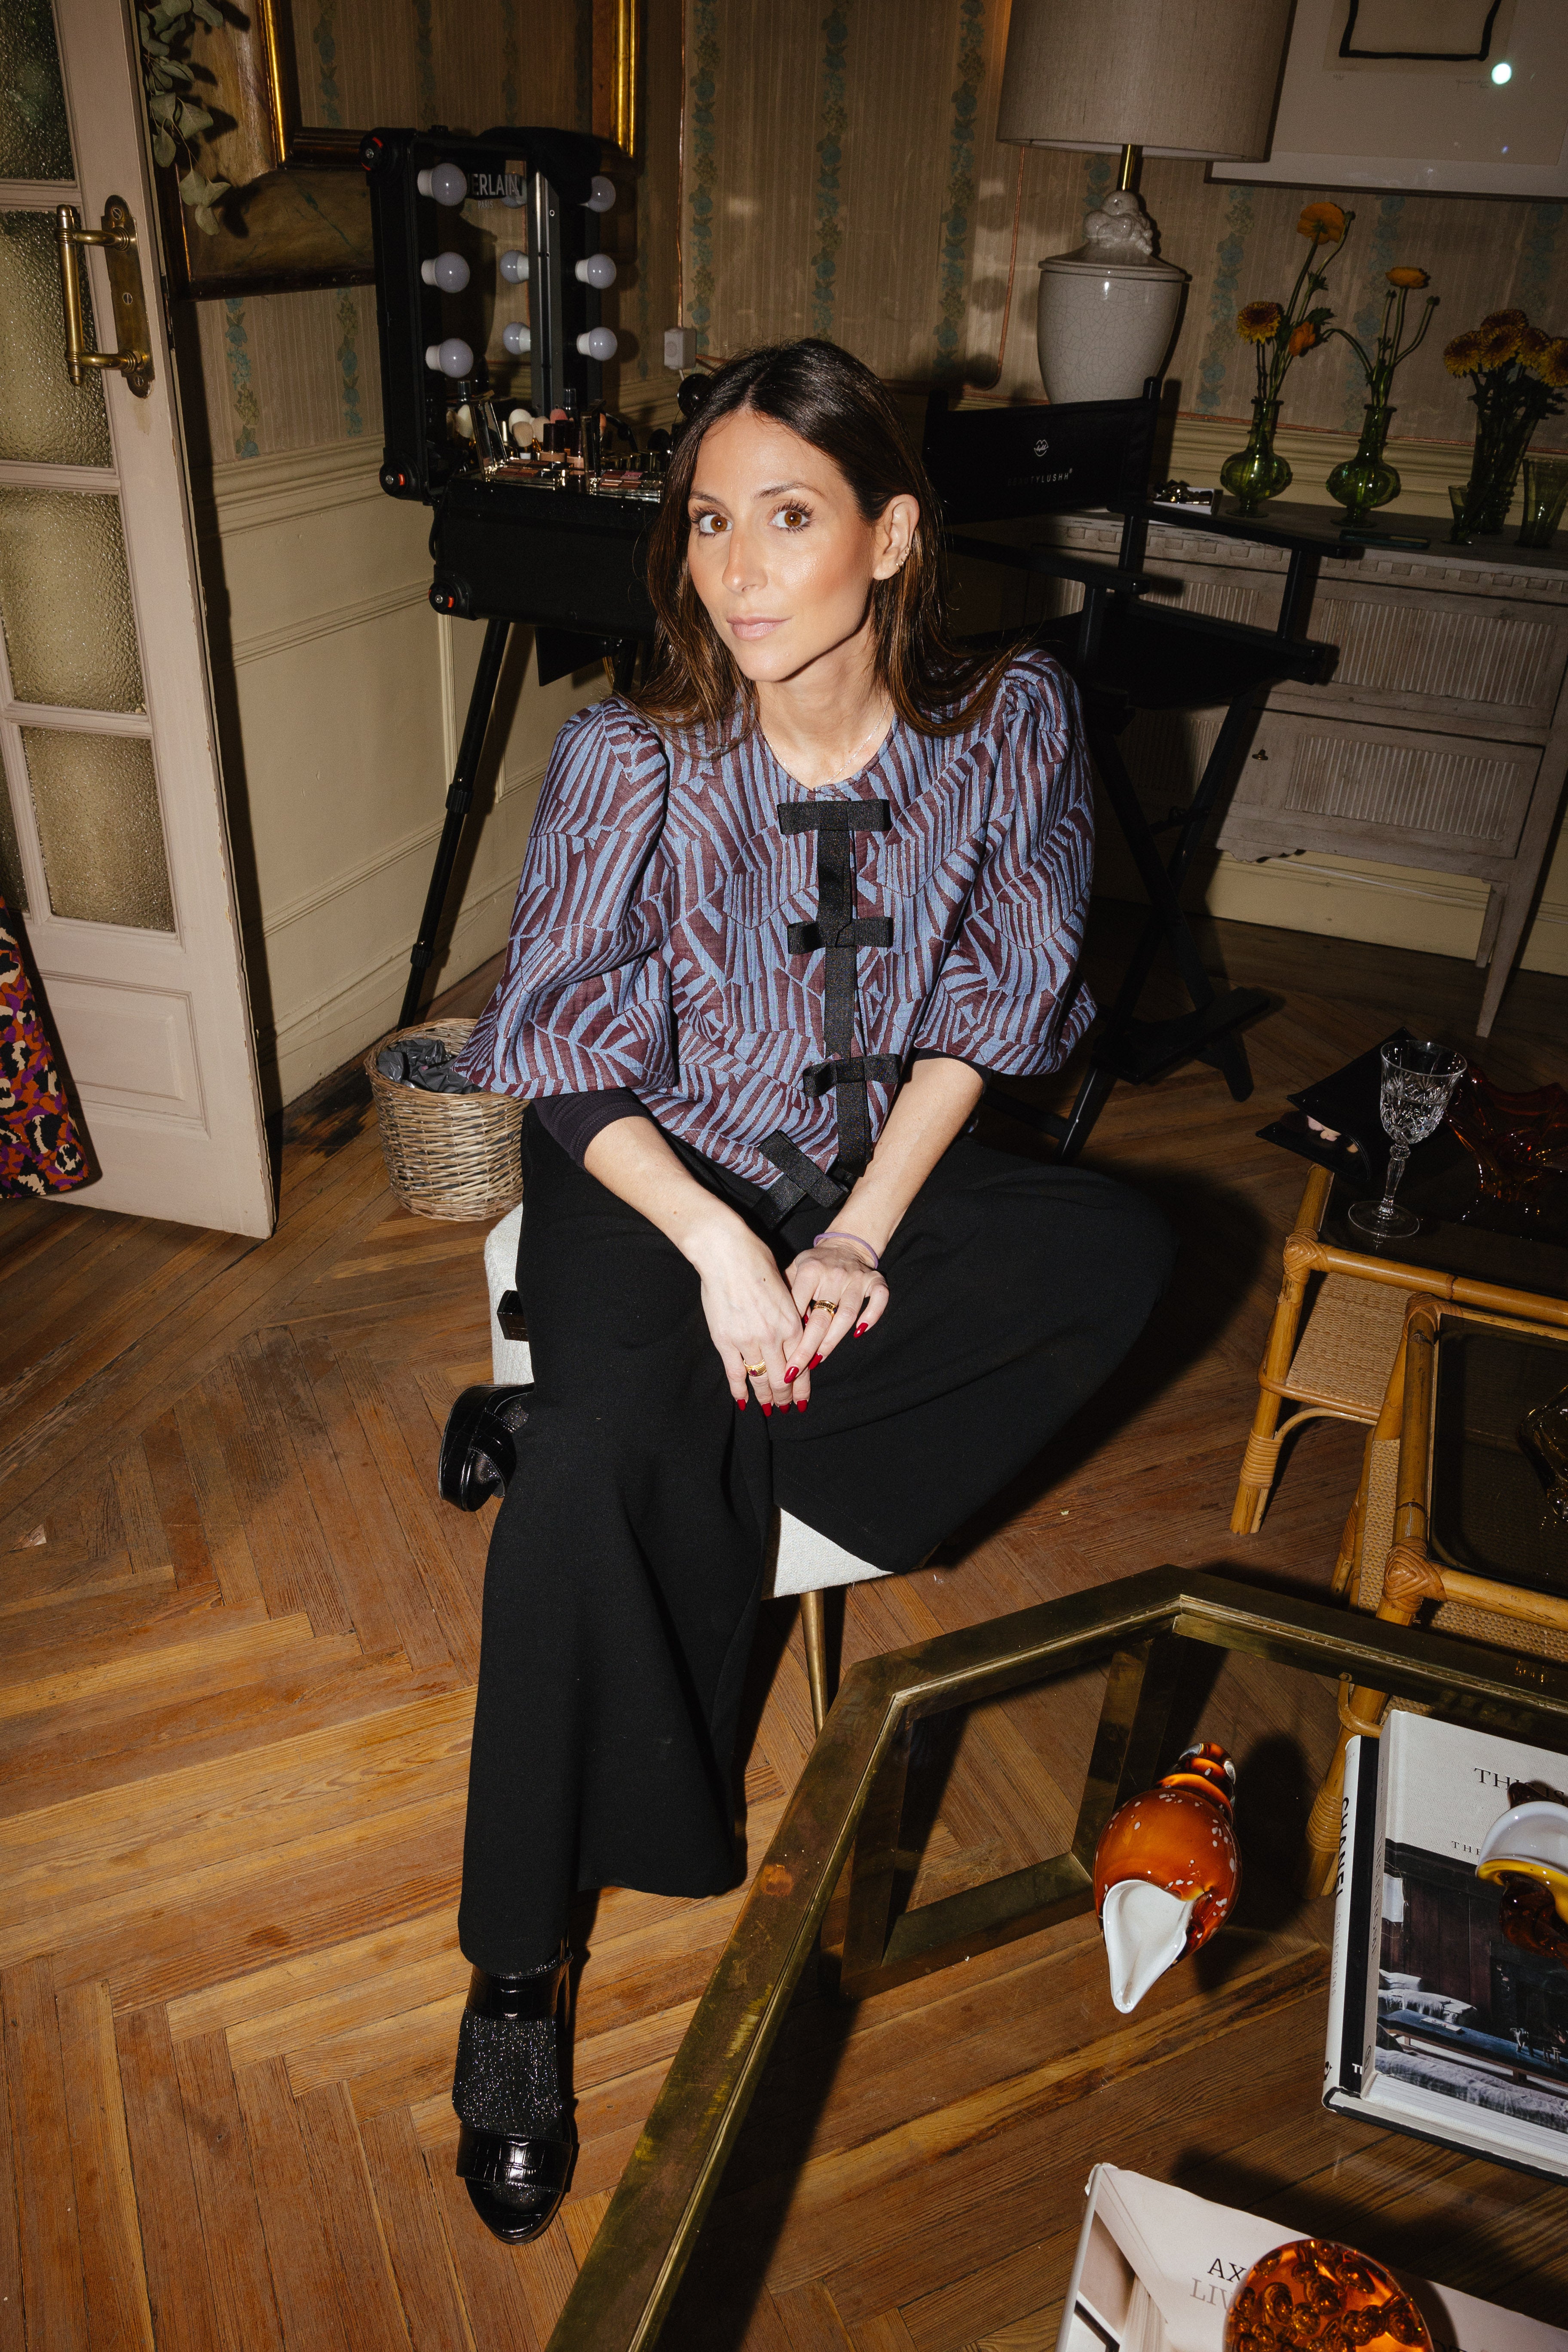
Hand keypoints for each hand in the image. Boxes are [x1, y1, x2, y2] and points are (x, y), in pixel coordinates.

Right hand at [684, 1211, 810, 1414]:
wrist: (727, 1253)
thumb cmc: (757, 1262)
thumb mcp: (784, 1288)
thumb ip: (788, 1314)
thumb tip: (790, 1330)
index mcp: (792, 1323)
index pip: (801, 1364)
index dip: (802, 1386)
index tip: (803, 1399)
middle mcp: (774, 1337)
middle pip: (782, 1377)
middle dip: (786, 1396)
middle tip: (787, 1408)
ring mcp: (749, 1341)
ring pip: (761, 1379)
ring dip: (766, 1398)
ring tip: (770, 1410)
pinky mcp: (725, 1341)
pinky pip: (735, 1373)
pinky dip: (739, 1390)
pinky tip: (743, 1402)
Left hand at [778, 1239, 887, 1404]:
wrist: (845, 1244)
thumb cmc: (814, 1264)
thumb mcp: (795, 1269)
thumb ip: (786, 1292)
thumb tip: (774, 1327)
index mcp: (810, 1270)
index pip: (798, 1305)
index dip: (789, 1332)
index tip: (779, 1355)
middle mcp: (834, 1274)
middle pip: (821, 1317)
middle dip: (807, 1347)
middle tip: (795, 1370)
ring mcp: (857, 1278)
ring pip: (847, 1315)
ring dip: (832, 1341)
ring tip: (818, 1359)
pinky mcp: (876, 1281)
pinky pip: (879, 1300)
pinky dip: (871, 1316)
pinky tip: (859, 1332)